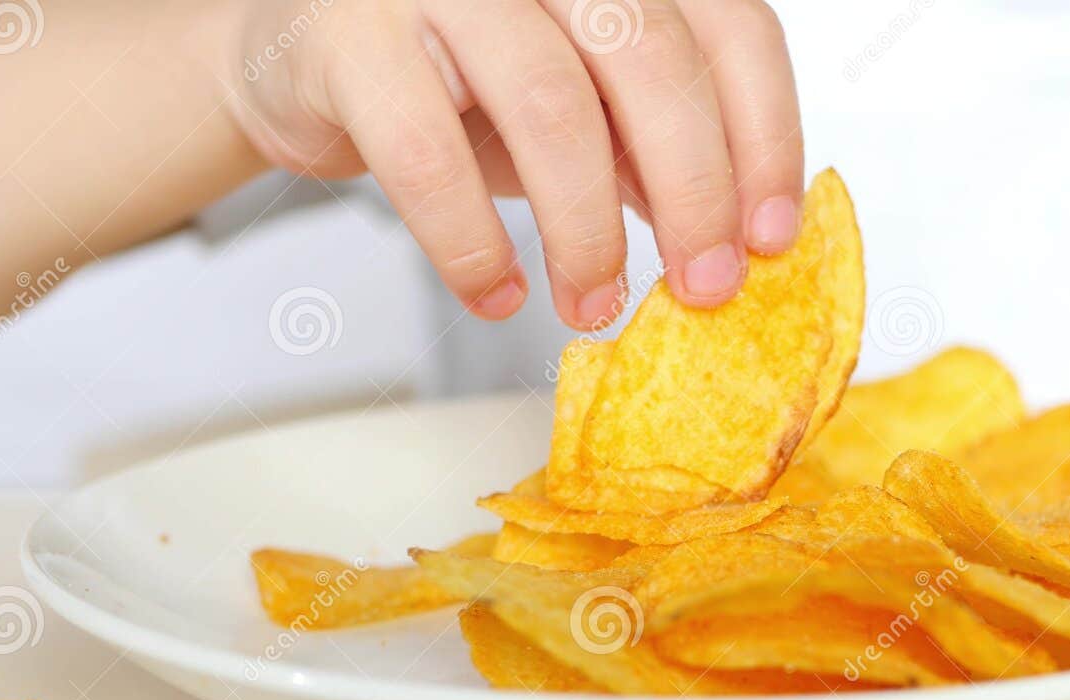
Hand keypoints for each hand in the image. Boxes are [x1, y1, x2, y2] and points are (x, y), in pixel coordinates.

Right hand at [224, 0, 802, 328]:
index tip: (770, 235)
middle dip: (695, 193)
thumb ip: (656, 149)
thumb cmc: (458, 79)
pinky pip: (427, 155)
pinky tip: (497, 291)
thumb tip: (738, 235)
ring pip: (552, 107)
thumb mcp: (584, 108)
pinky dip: (472, 246)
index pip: (731, 26)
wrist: (299, 55)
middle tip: (701, 285)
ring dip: (587, 231)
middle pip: (653, 61)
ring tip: (592, 302)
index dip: (766, 136)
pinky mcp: (349, 35)